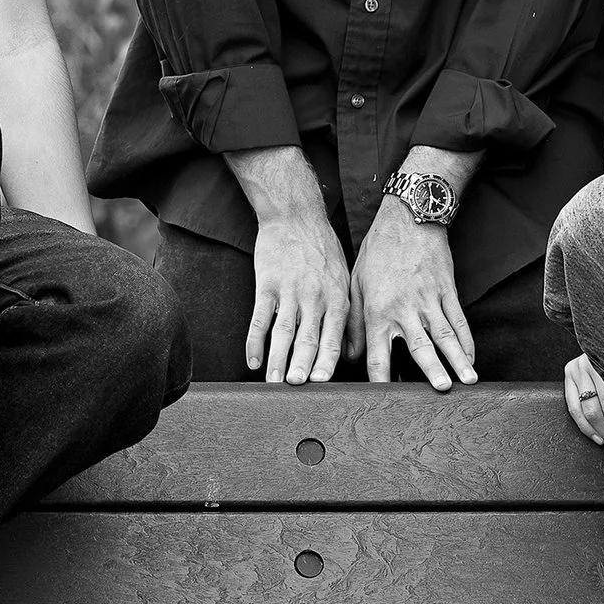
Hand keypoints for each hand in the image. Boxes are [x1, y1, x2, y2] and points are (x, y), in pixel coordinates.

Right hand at [247, 210, 350, 384]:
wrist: (296, 216)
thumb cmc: (322, 249)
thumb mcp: (345, 279)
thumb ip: (346, 315)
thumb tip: (350, 352)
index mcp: (336, 298)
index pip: (333, 337)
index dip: (326, 362)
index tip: (321, 383)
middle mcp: (315, 297)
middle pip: (308, 339)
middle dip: (301, 366)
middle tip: (295, 388)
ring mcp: (290, 290)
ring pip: (283, 332)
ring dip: (277, 359)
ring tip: (272, 381)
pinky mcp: (267, 284)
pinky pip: (259, 318)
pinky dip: (254, 341)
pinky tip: (253, 359)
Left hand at [350, 201, 475, 390]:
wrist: (408, 218)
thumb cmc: (378, 251)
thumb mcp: (355, 284)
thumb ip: (351, 322)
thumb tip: (349, 355)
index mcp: (378, 311)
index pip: (379, 353)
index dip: (382, 379)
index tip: (386, 399)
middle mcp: (405, 309)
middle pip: (421, 347)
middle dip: (432, 370)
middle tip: (441, 390)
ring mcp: (429, 300)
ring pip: (446, 335)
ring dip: (458, 359)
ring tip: (469, 380)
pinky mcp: (447, 290)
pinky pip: (459, 319)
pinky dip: (467, 340)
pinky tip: (471, 357)